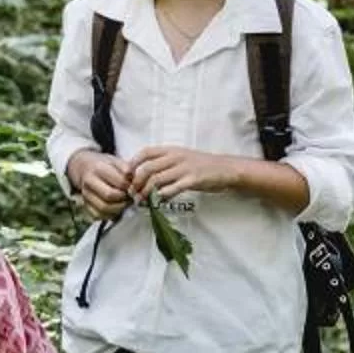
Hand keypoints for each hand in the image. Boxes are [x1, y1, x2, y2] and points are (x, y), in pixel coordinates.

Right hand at [67, 149, 133, 217]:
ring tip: (124, 203)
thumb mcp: (116, 161)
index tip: (133, 186)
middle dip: (124, 199)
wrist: (84, 168)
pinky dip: (110, 215)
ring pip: (104, 208)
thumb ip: (127, 169)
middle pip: (109, 195)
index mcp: (98, 168)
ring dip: (119, 208)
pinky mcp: (85, 205)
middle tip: (130, 197)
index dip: (130, 186)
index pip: (119, 182)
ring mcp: (85, 194)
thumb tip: (135, 181)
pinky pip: (98, 215)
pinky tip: (116, 208)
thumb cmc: (104, 165)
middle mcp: (89, 182)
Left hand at [124, 145, 241, 203]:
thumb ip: (164, 165)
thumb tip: (144, 177)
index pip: (145, 152)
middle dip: (136, 183)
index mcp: (171, 150)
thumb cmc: (202, 166)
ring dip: (146, 193)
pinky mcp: (192, 180)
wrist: (226, 168)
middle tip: (133, 193)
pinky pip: (172, 189)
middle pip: (147, 168)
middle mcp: (176, 156)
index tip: (127, 177)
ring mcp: (184, 168)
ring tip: (142, 201)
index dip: (133, 164)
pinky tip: (158, 202)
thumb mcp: (181, 159)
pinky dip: (161, 196)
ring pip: (156, 180)